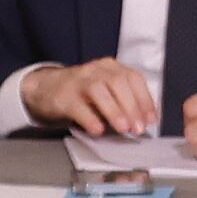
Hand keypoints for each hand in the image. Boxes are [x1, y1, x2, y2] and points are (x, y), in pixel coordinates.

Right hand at [20, 60, 156, 140]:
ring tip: (123, 128)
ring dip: (114, 111)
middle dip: (132, 107)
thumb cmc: (81, 93)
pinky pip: (78, 106)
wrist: (44, 88)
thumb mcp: (105, 91)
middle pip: (118, 82)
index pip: (133, 78)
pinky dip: (90, 119)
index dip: (145, 99)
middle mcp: (95, 70)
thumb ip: (123, 102)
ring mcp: (77, 81)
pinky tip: (97, 130)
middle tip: (138, 127)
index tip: (151, 119)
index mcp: (109, 67)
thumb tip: (144, 121)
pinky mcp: (63, 96)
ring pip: (99, 90)